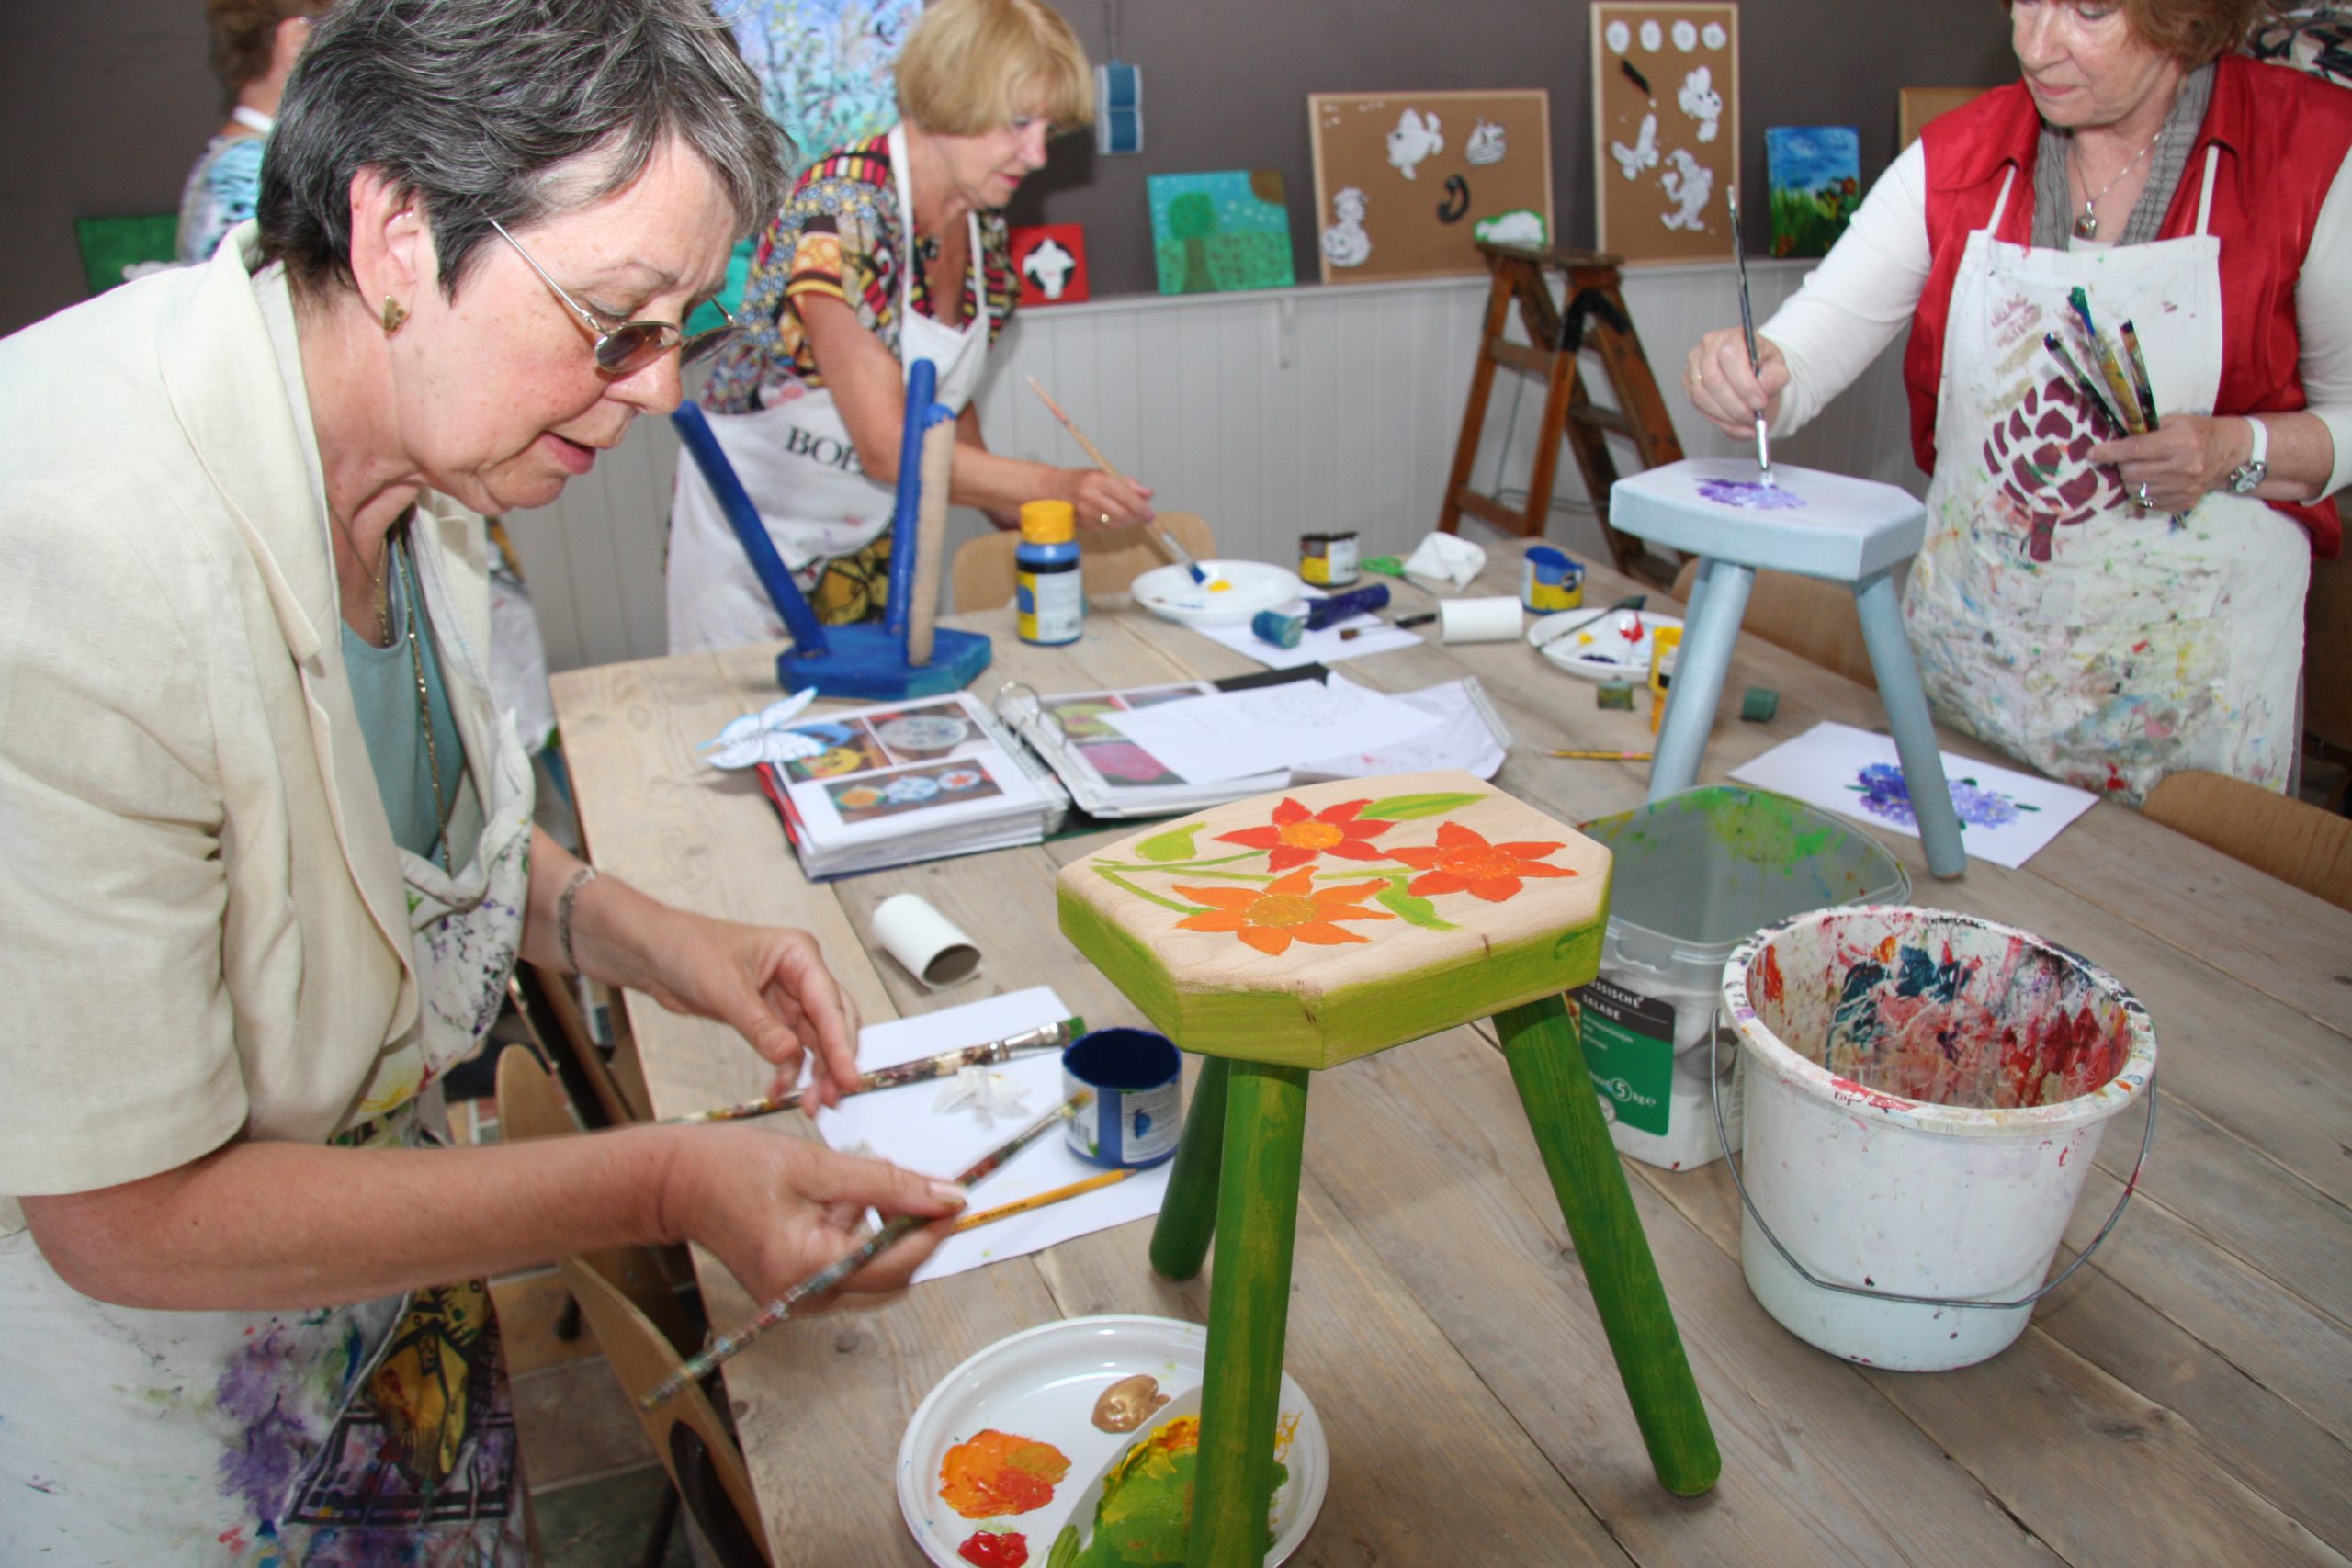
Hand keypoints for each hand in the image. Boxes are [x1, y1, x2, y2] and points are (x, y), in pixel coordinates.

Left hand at [633, 910, 862, 1107]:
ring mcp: (786, 999)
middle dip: (835, 1062)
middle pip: (832, 1024)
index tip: (848, 1076)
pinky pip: (789, 1051)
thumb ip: (759, 1024)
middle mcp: (800, 976)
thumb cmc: (688, 948)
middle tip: (834, 1097)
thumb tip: (790, 1055)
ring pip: (815, 1042)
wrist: (655, 954)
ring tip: (813, 1105)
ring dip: (815, 1074)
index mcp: (799, 954)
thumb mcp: (725, 988)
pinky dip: (787, 1073)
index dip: (840, 1044)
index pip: (829, 1003)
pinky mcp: (768, 1019)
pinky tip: (779, 1091)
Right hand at [660, 1127, 964, 1306]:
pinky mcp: (795, 1293)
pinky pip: (849, 1274)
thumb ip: (888, 1183)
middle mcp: (806, 1297)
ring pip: (875, 1278)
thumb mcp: (820, 1166)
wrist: (678, 1183)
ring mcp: (799, 1301)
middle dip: (915, 1235)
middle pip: (893, 1278)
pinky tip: (840, 1206)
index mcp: (810, 1268)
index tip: (958, 1198)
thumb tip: (945, 1196)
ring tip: (860, 1193)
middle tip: (924, 1192)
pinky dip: (860, 1242)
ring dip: (886, 1238)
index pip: (898, 1260)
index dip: (935, 1228)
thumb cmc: (732, 1168)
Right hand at [1067, 469, 1154, 529]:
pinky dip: (1115, 525)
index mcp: (1098, 480)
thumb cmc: (1083, 480)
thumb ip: (1129, 485)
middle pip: (1122, 514)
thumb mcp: (1105, 475)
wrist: (1054, 489)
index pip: (1125, 496)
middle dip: (1136, 517)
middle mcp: (1090, 496)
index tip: (1150, 513)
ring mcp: (1084, 512)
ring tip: (1130, 516)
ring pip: (1115, 524)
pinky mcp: (1082, 523)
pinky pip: (1105, 529)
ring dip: (1127, 522)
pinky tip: (1116, 519)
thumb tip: (1148, 494)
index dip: (1141, 507)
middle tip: (1145, 517)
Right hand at [1684, 326, 1788, 440]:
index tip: (1760, 403)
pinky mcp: (1688, 384)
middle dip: (1735, 405)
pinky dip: (1720, 421)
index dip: (1744, 383)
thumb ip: (1775, 376)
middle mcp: (1707, 347)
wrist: (1751, 372)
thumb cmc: (1763, 367)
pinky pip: (1699, 407)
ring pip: (1702, 396)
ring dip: (1727, 415)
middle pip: (1713, 379)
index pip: (1730, 356)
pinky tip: (1737, 424)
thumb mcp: (1777, 368)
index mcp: (1731, 336)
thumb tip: (1764, 387)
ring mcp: (1693, 365)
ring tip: (1747, 422)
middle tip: (1753, 418)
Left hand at [2089, 415, 2239, 513]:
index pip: (2136, 450)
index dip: (2110, 452)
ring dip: (2130, 481)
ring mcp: (2185, 489)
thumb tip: (2111, 441)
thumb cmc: (2197, 432)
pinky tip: (2152, 481)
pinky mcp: (2184, 503)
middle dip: (2121, 466)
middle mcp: (2184, 468)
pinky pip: (2148, 503)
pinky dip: (2142, 493)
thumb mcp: (2174, 421)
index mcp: (2180, 443)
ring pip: (2136, 491)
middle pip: (2132, 473)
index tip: (2092, 454)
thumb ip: (2145, 430)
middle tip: (2125, 459)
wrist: (2229, 454)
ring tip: (2139, 469)